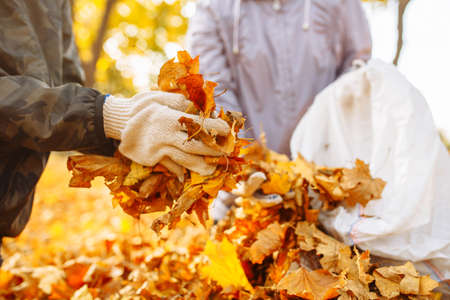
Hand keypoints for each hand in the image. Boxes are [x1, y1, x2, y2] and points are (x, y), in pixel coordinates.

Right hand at [103, 91, 229, 176]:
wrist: (117, 121)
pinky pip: (170, 166)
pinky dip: (180, 170)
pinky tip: (188, 175)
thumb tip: (200, 110)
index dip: (214, 127)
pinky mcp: (152, 159)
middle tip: (226, 152)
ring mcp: (159, 149)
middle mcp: (166, 136)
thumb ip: (180, 103)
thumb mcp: (160, 98)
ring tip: (212, 169)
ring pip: (184, 160)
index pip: (197, 124)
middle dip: (212, 150)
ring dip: (200, 165)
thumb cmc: (141, 106)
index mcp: (169, 118)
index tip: (227, 130)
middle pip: (194, 146)